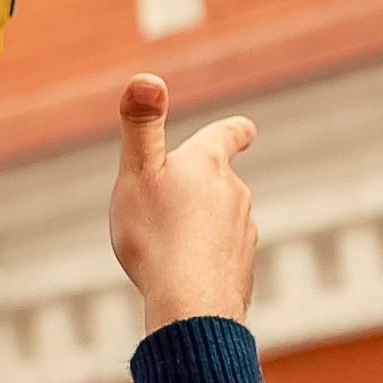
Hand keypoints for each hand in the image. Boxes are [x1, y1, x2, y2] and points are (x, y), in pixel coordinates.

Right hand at [109, 75, 256, 332]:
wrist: (190, 304)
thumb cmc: (156, 235)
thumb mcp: (135, 172)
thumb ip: (141, 124)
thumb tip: (146, 78)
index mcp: (208, 165)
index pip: (227, 135)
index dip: (233, 130)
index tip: (246, 129)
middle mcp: (235, 194)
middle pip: (219, 182)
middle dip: (199, 186)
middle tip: (166, 200)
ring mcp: (244, 233)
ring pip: (221, 221)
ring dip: (200, 226)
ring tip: (169, 243)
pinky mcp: (243, 270)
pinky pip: (221, 258)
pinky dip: (205, 260)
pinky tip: (184, 275)